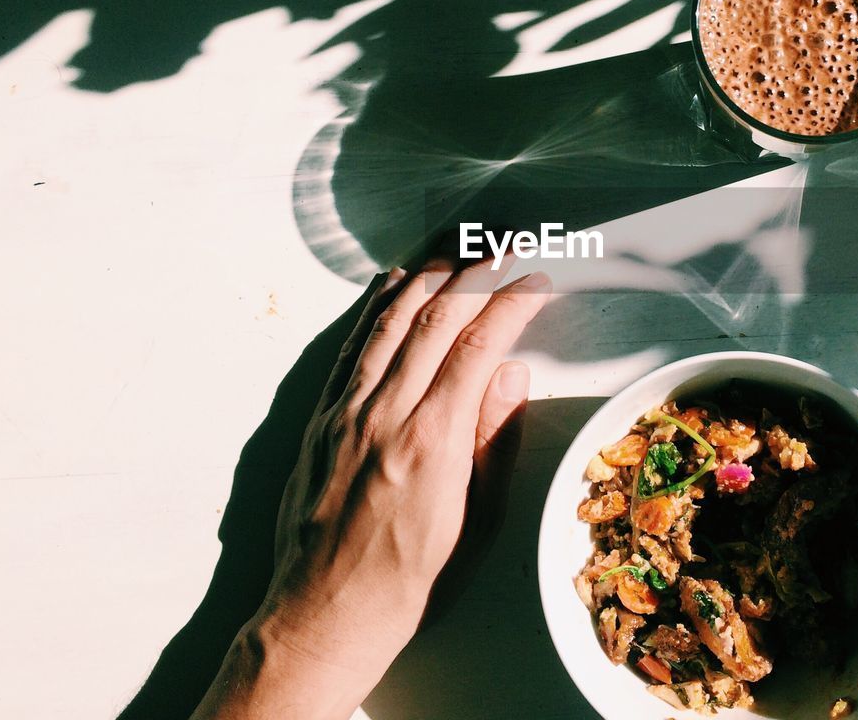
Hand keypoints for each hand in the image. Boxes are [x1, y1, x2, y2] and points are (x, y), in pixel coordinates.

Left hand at [193, 260, 550, 719]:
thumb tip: (510, 374)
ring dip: (426, 275)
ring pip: (389, 322)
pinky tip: (394, 284)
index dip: (511, 305)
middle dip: (475, 272)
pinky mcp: (321, 420)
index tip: (536, 280)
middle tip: (504, 244)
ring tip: (456, 245)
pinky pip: (351, 347)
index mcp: (432, 442)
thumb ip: (492, 440)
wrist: (326, 614)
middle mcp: (385, 415)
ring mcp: (346, 413)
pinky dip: (375, 307)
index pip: (478, 347)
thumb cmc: (410, 580)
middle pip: (434, 320)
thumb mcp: (475, 521)